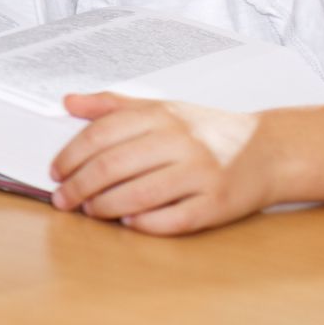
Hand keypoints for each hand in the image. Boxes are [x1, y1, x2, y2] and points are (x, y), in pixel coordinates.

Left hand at [50, 94, 271, 234]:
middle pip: (112, 167)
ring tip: (88, 210)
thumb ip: (112, 105)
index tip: (55, 172)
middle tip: (62, 199)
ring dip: (104, 207)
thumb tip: (68, 101)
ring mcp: (201, 174)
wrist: (269, 150)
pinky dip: (144, 223)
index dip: (70, 156)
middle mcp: (181, 142)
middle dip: (79, 186)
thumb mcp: (161, 107)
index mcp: (161, 116)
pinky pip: (172, 219)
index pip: (100, 135)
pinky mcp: (217, 204)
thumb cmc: (207, 131)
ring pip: (138, 195)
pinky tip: (126, 222)